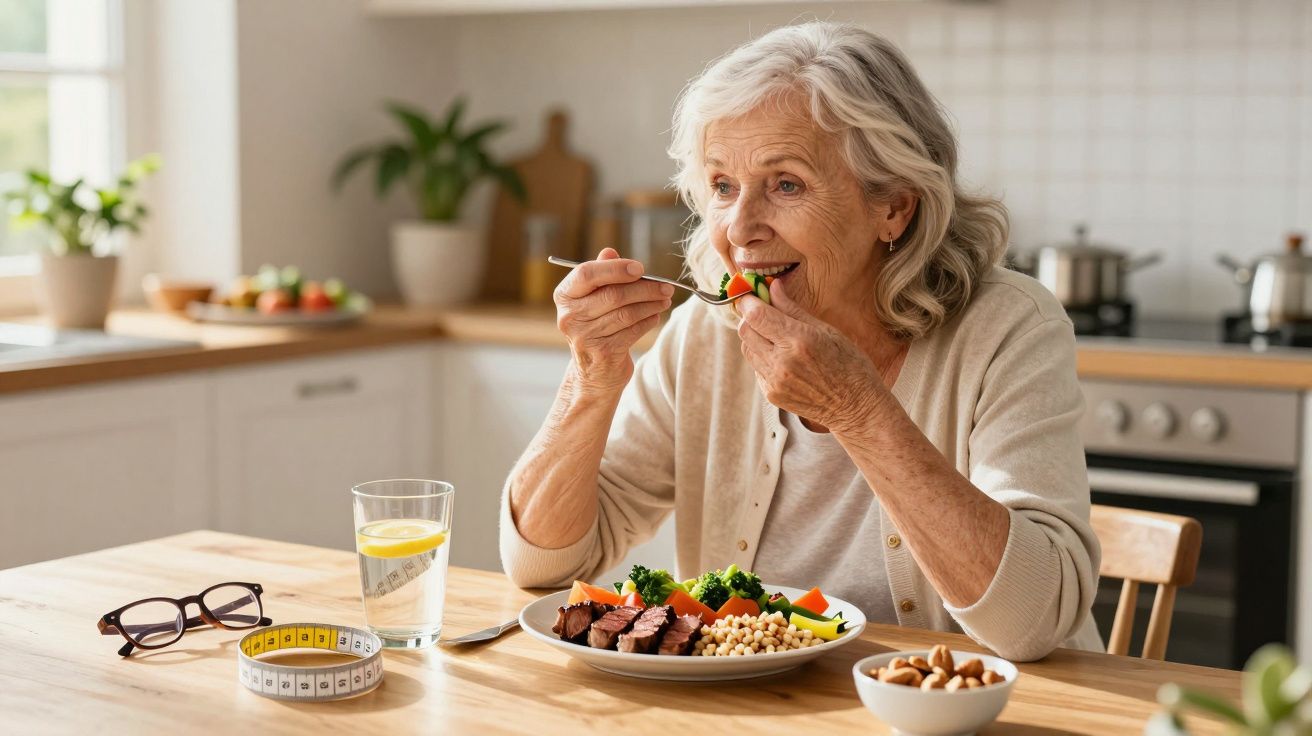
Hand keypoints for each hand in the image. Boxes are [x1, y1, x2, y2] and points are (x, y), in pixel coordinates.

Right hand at [555, 248, 672, 393]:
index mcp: (564, 296)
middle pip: (613, 295)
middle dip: (645, 289)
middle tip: (666, 287)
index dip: (615, 268)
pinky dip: (648, 321)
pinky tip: (655, 315)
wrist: (593, 372)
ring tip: (665, 300)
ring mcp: (584, 337)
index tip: (640, 268)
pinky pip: (633, 331)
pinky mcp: (602, 353)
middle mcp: (569, 316)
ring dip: (651, 304)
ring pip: (626, 313)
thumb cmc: (596, 326)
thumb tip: (610, 252)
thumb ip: (601, 274)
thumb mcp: (593, 298)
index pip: (586, 274)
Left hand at [736, 280, 890, 433]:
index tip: (753, 295)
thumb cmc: (850, 364)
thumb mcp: (827, 331)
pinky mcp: (771, 395)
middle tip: (763, 312)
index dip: (749, 301)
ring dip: (755, 337)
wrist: (856, 408)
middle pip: (745, 330)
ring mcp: (775, 381)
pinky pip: (756, 368)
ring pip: (747, 349)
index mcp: (799, 340)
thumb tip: (772, 286)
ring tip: (777, 336)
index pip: (756, 315)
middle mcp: (782, 362)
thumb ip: (794, 309)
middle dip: (750, 317)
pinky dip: (763, 358)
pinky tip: (784, 358)